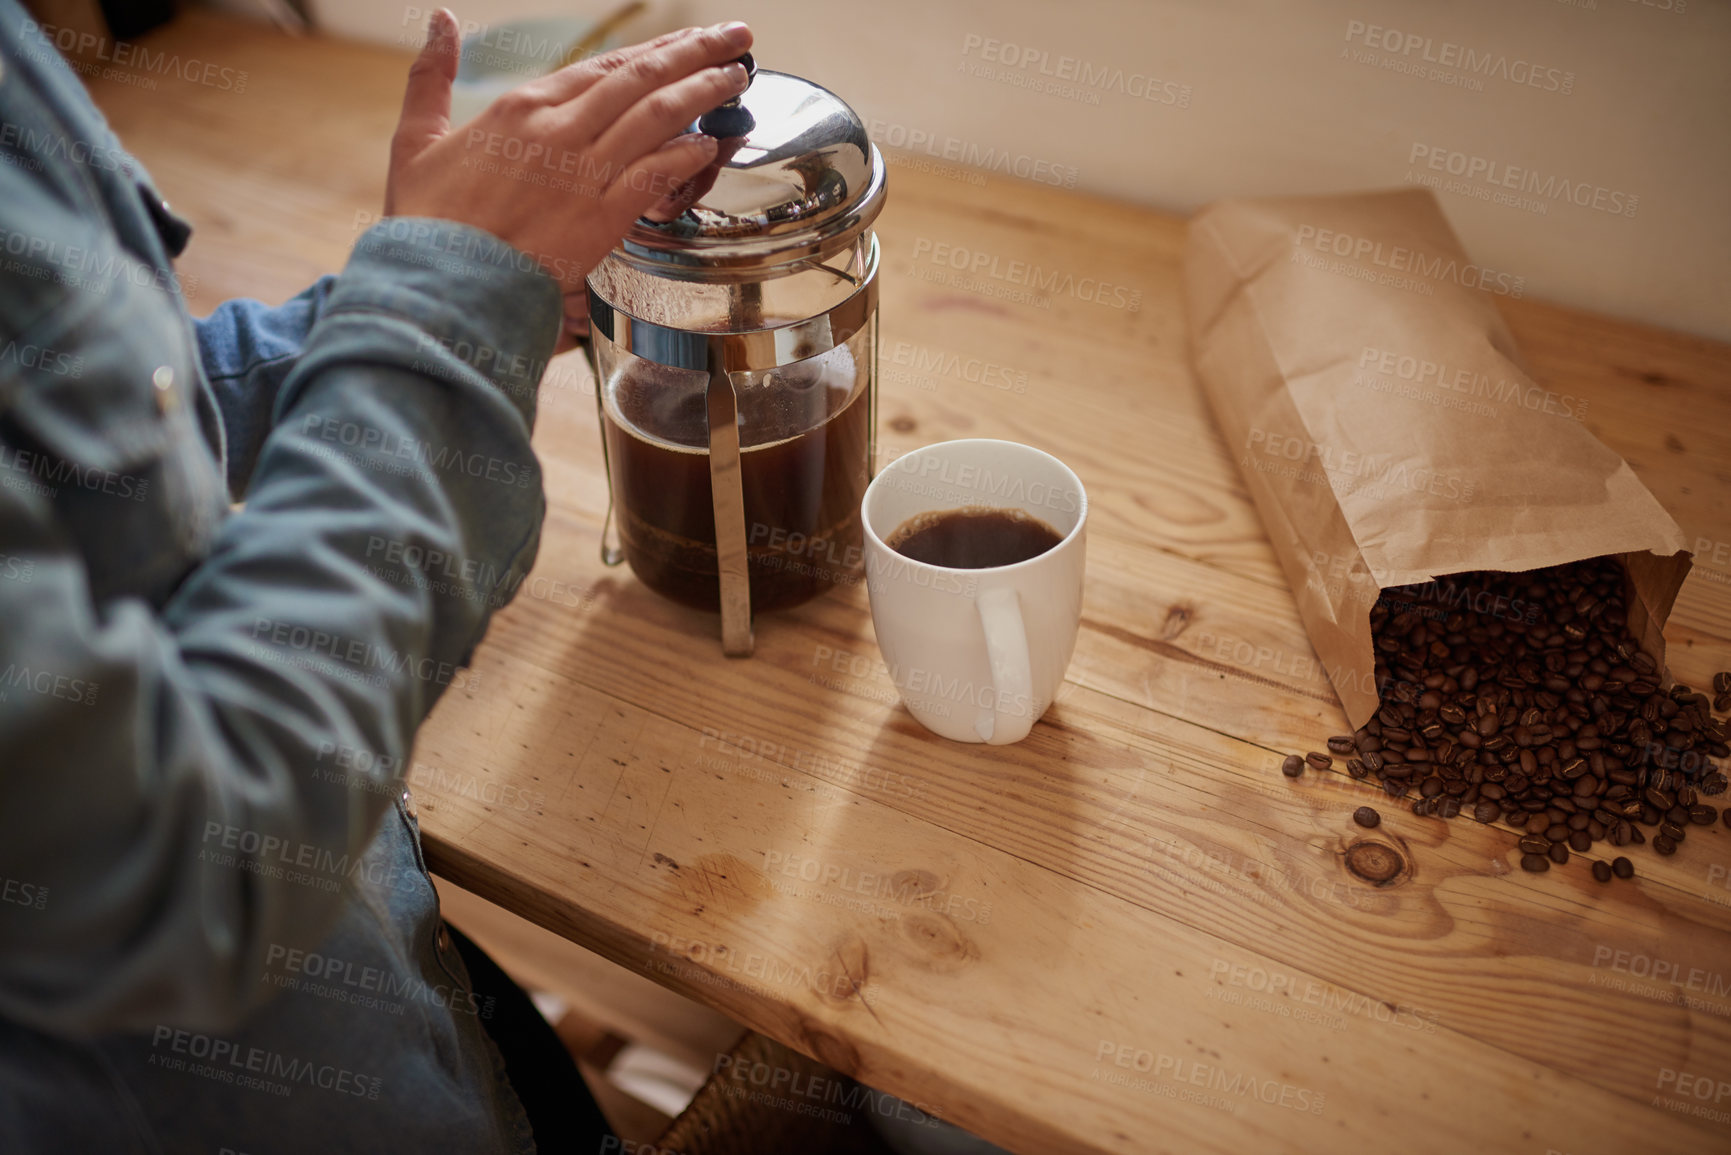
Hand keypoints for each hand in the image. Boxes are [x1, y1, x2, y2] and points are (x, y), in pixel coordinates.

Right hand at [385, 11, 751, 309]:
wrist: (438, 282)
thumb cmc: (426, 220)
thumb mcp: (417, 136)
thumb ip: (431, 74)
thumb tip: (438, 18)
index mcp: (522, 107)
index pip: (604, 66)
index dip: (654, 50)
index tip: (688, 40)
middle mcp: (559, 130)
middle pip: (641, 79)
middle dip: (696, 54)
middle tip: (737, 38)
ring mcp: (583, 173)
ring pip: (656, 118)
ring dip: (703, 93)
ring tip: (738, 79)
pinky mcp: (599, 218)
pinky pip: (653, 175)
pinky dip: (685, 155)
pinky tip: (710, 144)